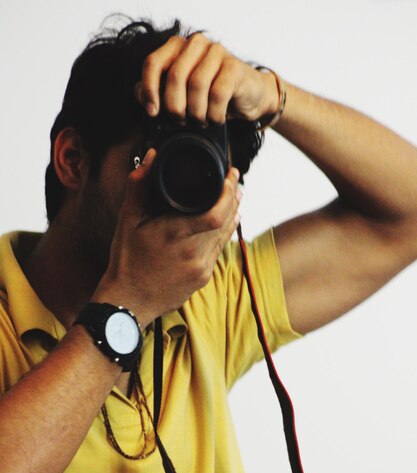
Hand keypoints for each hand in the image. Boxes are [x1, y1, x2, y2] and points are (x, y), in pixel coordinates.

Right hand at [93, 149, 241, 325]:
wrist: (129, 301)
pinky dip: (223, 233)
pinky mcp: (203, 278)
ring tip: (234, 197)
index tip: (230, 174)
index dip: (228, 192)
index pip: (216, 212)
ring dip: (232, 214)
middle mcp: (193, 253)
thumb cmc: (126, 260)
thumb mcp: (127, 221)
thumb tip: (150, 157)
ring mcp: (201, 268)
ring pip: (226, 236)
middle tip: (234, 181)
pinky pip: (219, 251)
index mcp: (175, 235)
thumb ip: (139, 186)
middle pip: (227, 221)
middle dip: (233, 198)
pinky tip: (225, 223)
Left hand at [135, 33, 278, 124]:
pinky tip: (216, 119)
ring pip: (196, 85)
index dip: (149, 90)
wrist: (248, 95)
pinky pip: (218, 94)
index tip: (153, 112)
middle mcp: (196, 44)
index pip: (153, 63)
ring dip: (196, 112)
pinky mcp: (234, 67)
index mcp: (177, 47)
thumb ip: (159, 91)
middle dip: (175, 106)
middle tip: (181, 121)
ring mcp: (217, 52)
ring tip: (200, 121)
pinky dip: (214, 114)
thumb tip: (141, 95)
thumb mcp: (182, 94)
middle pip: (174, 76)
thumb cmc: (212, 94)